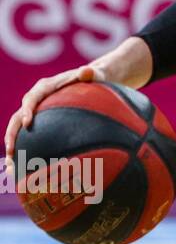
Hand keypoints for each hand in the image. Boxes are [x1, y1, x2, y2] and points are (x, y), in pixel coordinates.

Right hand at [5, 37, 151, 172]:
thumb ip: (91, 74)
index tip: (28, 122)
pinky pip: (29, 139)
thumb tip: (89, 71)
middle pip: (17, 117)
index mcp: (45, 87)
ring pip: (18, 131)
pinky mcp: (39, 123)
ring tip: (11, 168)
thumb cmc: (94, 78)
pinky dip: (25, 153)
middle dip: (12, 134)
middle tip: (12, 150)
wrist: (90, 81)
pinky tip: (24, 173)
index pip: (32, 98)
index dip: (27, 109)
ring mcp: (35, 113)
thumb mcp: (96, 74)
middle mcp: (35, 100)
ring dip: (13, 148)